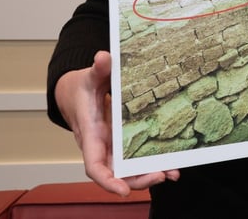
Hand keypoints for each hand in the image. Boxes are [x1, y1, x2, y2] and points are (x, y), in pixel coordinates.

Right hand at [54, 50, 179, 195]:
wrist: (75, 93)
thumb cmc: (81, 88)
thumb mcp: (88, 76)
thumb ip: (97, 69)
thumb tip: (103, 57)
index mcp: (90, 134)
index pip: (94, 165)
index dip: (107, 180)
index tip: (123, 190)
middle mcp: (101, 146)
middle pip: (116, 173)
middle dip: (138, 180)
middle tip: (162, 175)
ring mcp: (112, 146)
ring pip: (128, 169)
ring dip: (148, 174)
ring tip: (172, 173)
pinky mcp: (121, 143)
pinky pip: (135, 159)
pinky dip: (151, 163)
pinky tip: (171, 165)